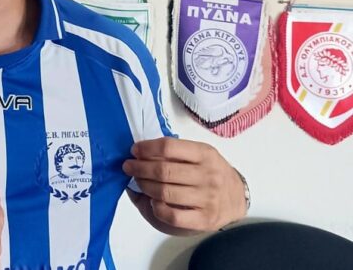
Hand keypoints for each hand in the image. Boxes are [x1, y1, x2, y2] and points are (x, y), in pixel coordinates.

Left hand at [122, 137, 246, 232]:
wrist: (237, 198)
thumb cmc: (211, 173)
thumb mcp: (200, 155)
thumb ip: (174, 153)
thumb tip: (139, 155)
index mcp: (205, 154)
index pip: (169, 147)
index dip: (147, 148)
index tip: (134, 150)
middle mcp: (208, 175)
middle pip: (164, 170)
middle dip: (140, 167)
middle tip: (129, 166)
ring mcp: (207, 199)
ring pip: (165, 192)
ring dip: (144, 186)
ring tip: (138, 182)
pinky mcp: (204, 219)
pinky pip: (173, 216)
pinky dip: (157, 208)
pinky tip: (153, 202)